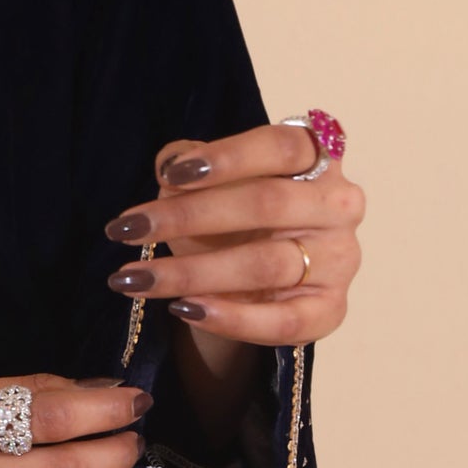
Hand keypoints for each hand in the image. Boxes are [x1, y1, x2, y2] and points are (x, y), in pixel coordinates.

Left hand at [102, 119, 364, 345]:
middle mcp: (338, 204)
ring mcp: (340, 259)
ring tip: (136, 278)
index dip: (227, 157)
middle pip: (266, 204)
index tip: (170, 176)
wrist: (254, 279)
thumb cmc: (232, 215)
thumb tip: (170, 165)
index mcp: (317, 157)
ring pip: (265, 264)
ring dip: (191, 273)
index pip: (281, 146)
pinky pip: (284, 321)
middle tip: (127, 227)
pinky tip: (184, 310)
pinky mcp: (331, 309)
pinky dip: (231, 318)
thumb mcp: (206, 181)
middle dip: (188, 216)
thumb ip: (188, 163)